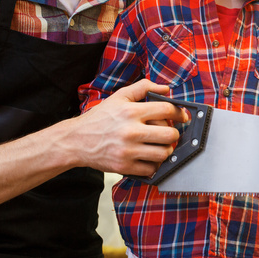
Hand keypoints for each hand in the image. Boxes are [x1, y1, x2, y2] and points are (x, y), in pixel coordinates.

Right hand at [71, 80, 189, 176]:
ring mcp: (128, 150)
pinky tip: (149, 157)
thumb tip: (165, 89)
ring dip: (166, 150)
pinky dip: (154, 164)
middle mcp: (131, 131)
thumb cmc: (99, 118)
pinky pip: (151, 169)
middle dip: (174, 134)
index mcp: (131, 112)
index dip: (179, 113)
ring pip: (163, 153)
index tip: (182, 117)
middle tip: (169, 133)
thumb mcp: (119, 96)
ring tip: (159, 145)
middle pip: (170, 135)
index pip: (166, 110)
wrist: (76, 140)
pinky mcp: (124, 166)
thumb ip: (143, 88)